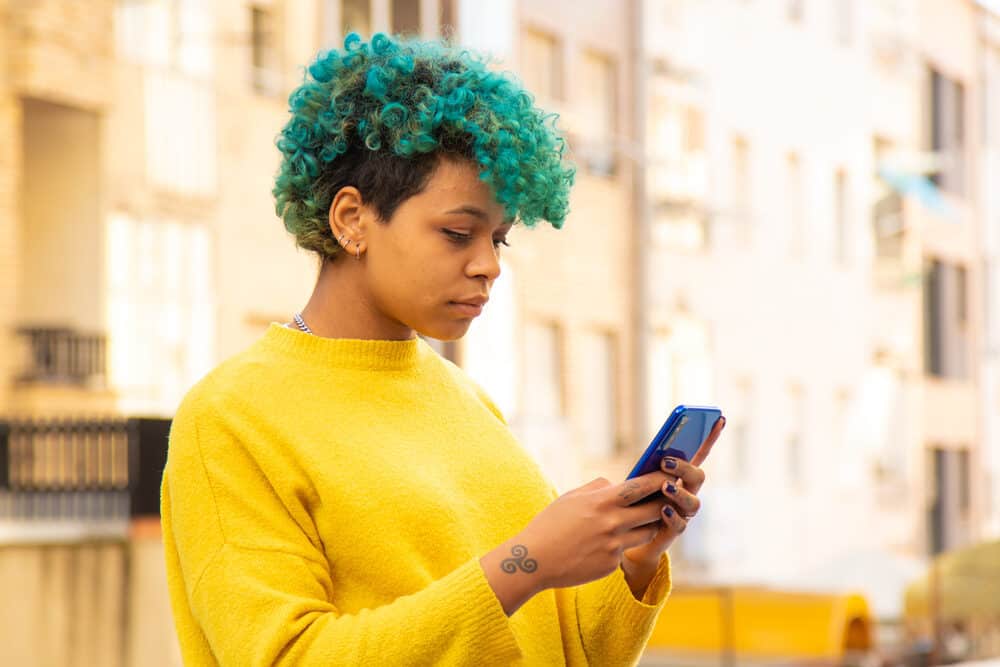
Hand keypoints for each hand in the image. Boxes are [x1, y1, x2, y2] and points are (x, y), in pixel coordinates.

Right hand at [481, 470, 675, 613]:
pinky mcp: (612, 564)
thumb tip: (616, 484)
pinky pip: (627, 551)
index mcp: (601, 501)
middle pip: (655, 510)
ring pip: (648, 532)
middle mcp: (612, 522)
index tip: (669, 475)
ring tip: (645, 520)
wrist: (534, 560)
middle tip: (670, 498)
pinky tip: (608, 544)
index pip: (641, 486)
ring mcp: (614, 545)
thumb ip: (597, 488)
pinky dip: (623, 545)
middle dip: (664, 503)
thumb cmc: (549, 525)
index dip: (659, 479)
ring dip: (649, 525)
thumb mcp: (570, 498)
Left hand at [621, 416, 725, 577]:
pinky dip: (672, 516)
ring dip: (680, 493)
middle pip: (698, 477)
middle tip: (665, 461)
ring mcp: (682, 512)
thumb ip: (650, 467)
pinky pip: (680, 524)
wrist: (629, 534)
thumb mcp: (640, 478)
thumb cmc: (636, 499)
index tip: (719, 418)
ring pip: (693, 502)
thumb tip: (658, 453)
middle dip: (684, 468)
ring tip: (664, 486)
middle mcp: (687, 492)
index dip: (711, 437)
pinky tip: (663, 509)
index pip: (699, 454)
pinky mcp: (674, 530)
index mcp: (680, 475)